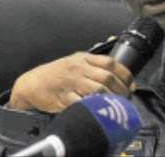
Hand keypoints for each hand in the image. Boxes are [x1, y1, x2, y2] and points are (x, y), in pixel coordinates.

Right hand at [9, 52, 136, 111]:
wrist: (32, 84)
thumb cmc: (54, 74)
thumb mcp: (73, 61)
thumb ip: (92, 61)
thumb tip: (112, 53)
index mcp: (83, 58)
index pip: (110, 62)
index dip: (125, 74)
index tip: (132, 85)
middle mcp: (78, 68)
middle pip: (107, 77)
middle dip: (121, 90)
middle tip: (127, 99)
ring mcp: (71, 82)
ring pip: (98, 90)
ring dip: (112, 100)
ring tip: (118, 107)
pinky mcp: (64, 97)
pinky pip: (82, 102)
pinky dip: (93, 108)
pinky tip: (100, 111)